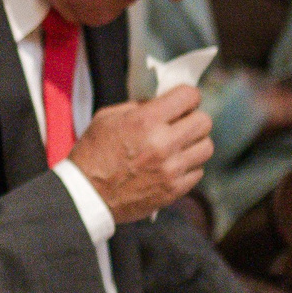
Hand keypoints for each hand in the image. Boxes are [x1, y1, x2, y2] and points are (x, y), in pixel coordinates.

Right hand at [67, 86, 213, 224]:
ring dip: (194, 144)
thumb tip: (162, 103)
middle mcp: (163, 143)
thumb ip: (137, 107)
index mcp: (145, 121)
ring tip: (178, 147)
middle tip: (180, 125)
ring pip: (206, 147)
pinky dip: (188, 167)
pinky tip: (171, 166)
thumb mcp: (106, 118)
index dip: (187, 96)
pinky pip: (198, 171)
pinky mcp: (174, 190)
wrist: (86, 196)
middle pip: (204, 121)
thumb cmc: (92, 154)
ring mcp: (171, 169)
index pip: (189, 96)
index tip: (181, 103)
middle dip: (192, 119)